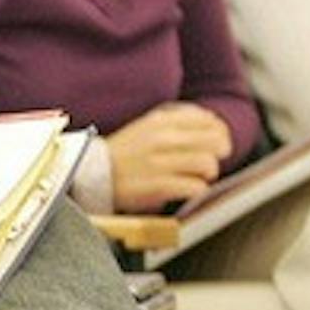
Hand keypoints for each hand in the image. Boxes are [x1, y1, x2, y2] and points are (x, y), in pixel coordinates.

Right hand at [105, 103, 232, 211]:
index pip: (210, 120)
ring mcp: (159, 163)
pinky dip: (196, 189)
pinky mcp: (157, 186)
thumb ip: (176, 122)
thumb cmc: (123, 154)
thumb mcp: (147, 127)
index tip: (216, 142)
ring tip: (198, 177)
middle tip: (210, 161)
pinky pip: (195, 187)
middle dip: (219, 153)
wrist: (90, 174)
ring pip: (208, 164)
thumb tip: (211, 123)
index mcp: (160, 121)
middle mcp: (161, 139)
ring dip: (208, 173)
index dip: (220, 133)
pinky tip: (187, 189)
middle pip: (215, 142)